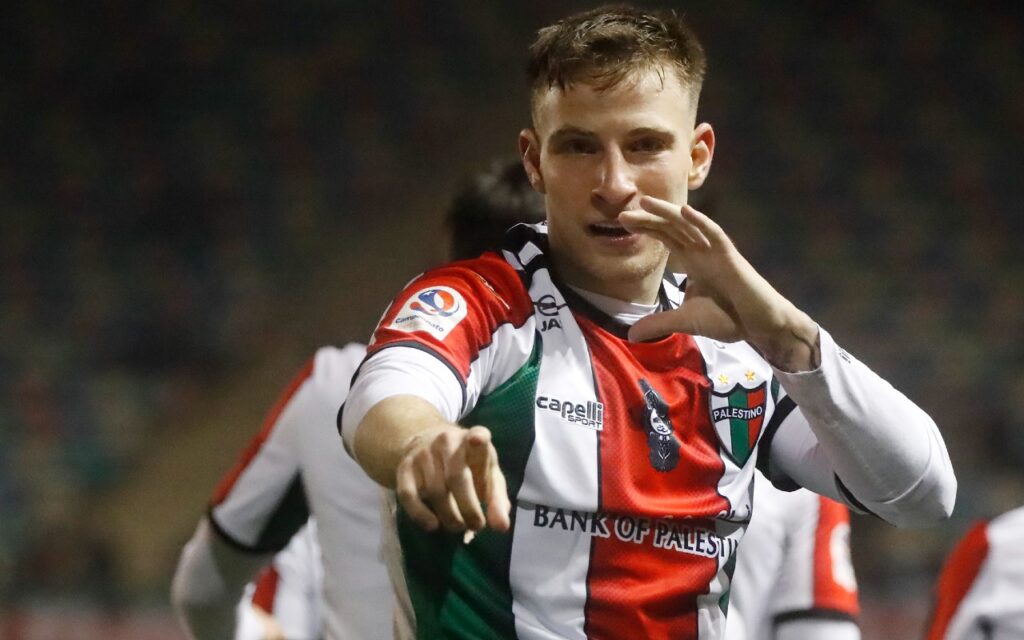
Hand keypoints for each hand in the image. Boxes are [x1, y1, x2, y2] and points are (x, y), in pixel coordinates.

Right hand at [395, 424, 510, 533]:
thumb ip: (497, 500)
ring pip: (436, 491)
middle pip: (457, 477)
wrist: (425, 442)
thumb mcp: (487, 476)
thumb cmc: (466, 464)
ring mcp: (424, 453)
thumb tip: (501, 527)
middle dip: (469, 508)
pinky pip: (409, 495)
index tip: (477, 439)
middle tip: (476, 525)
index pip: (478, 434)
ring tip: (458, 526)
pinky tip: (432, 526)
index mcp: (473, 440)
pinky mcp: (405, 467)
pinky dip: (420, 514)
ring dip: (449, 516)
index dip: (478, 437)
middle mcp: (447, 441)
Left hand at [618, 196, 819, 370]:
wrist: (759, 326)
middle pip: (671, 227)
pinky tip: (685, 211)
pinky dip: (701, 222)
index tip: (623, 221)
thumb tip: (630, 335)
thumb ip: (658, 324)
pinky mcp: (731, 256)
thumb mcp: (684, 321)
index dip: (646, 227)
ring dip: (668, 212)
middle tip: (622, 214)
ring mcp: (715, 251)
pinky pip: (715, 234)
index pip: (665, 237)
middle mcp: (701, 251)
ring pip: (689, 225)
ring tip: (646, 202)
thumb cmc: (727, 318)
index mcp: (691, 261)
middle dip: (649, 219)